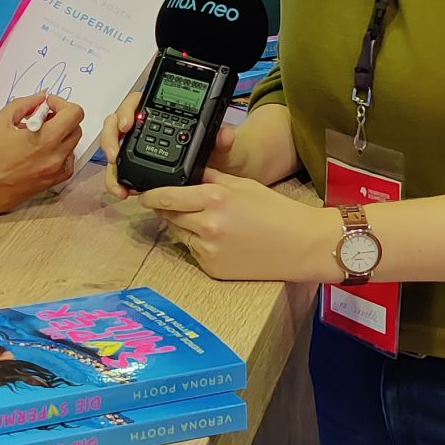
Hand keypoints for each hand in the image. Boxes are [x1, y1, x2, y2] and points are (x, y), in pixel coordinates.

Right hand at [0, 92, 83, 223]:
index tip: (45, 105)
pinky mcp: (47, 185)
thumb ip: (24, 105)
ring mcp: (53, 174)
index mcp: (46, 139)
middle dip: (61, 118)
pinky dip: (59, 154)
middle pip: (76, 129)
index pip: (75, 114)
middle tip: (40, 117)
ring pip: (72, 147)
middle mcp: (55, 157)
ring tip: (37, 135)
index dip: (61, 103)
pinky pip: (65, 165)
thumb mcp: (0, 120)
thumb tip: (40, 98)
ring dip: (61, 136)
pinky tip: (40, 152)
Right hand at [100, 92, 239, 199]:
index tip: (128, 124)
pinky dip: (117, 179)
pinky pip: (119, 169)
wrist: (218, 173)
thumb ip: (222, 139)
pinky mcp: (137, 166)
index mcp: (162, 113)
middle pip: (117, 124)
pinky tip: (123, 191)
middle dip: (111, 138)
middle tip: (114, 154)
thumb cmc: (217, 153)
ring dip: (111, 165)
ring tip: (119, 183)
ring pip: (114, 148)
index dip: (127, 110)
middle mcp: (146, 127)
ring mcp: (139, 147)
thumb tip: (225, 135)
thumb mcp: (222, 146)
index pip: (137, 102)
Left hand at [139, 168, 336, 282]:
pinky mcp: (213, 269)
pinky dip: (196, 243)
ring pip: (178, 234)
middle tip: (170, 203)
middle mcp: (207, 225)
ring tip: (200, 219)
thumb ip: (210, 179)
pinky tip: (216, 238)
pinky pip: (193, 252)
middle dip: (165, 209)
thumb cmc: (276, 211)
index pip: (167, 196)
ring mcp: (209, 250)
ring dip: (180, 225)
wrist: (301, 245)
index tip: (143, 194)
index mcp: (214, 199)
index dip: (151, 195)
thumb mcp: (241, 184)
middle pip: (168, 215)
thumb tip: (186, 174)